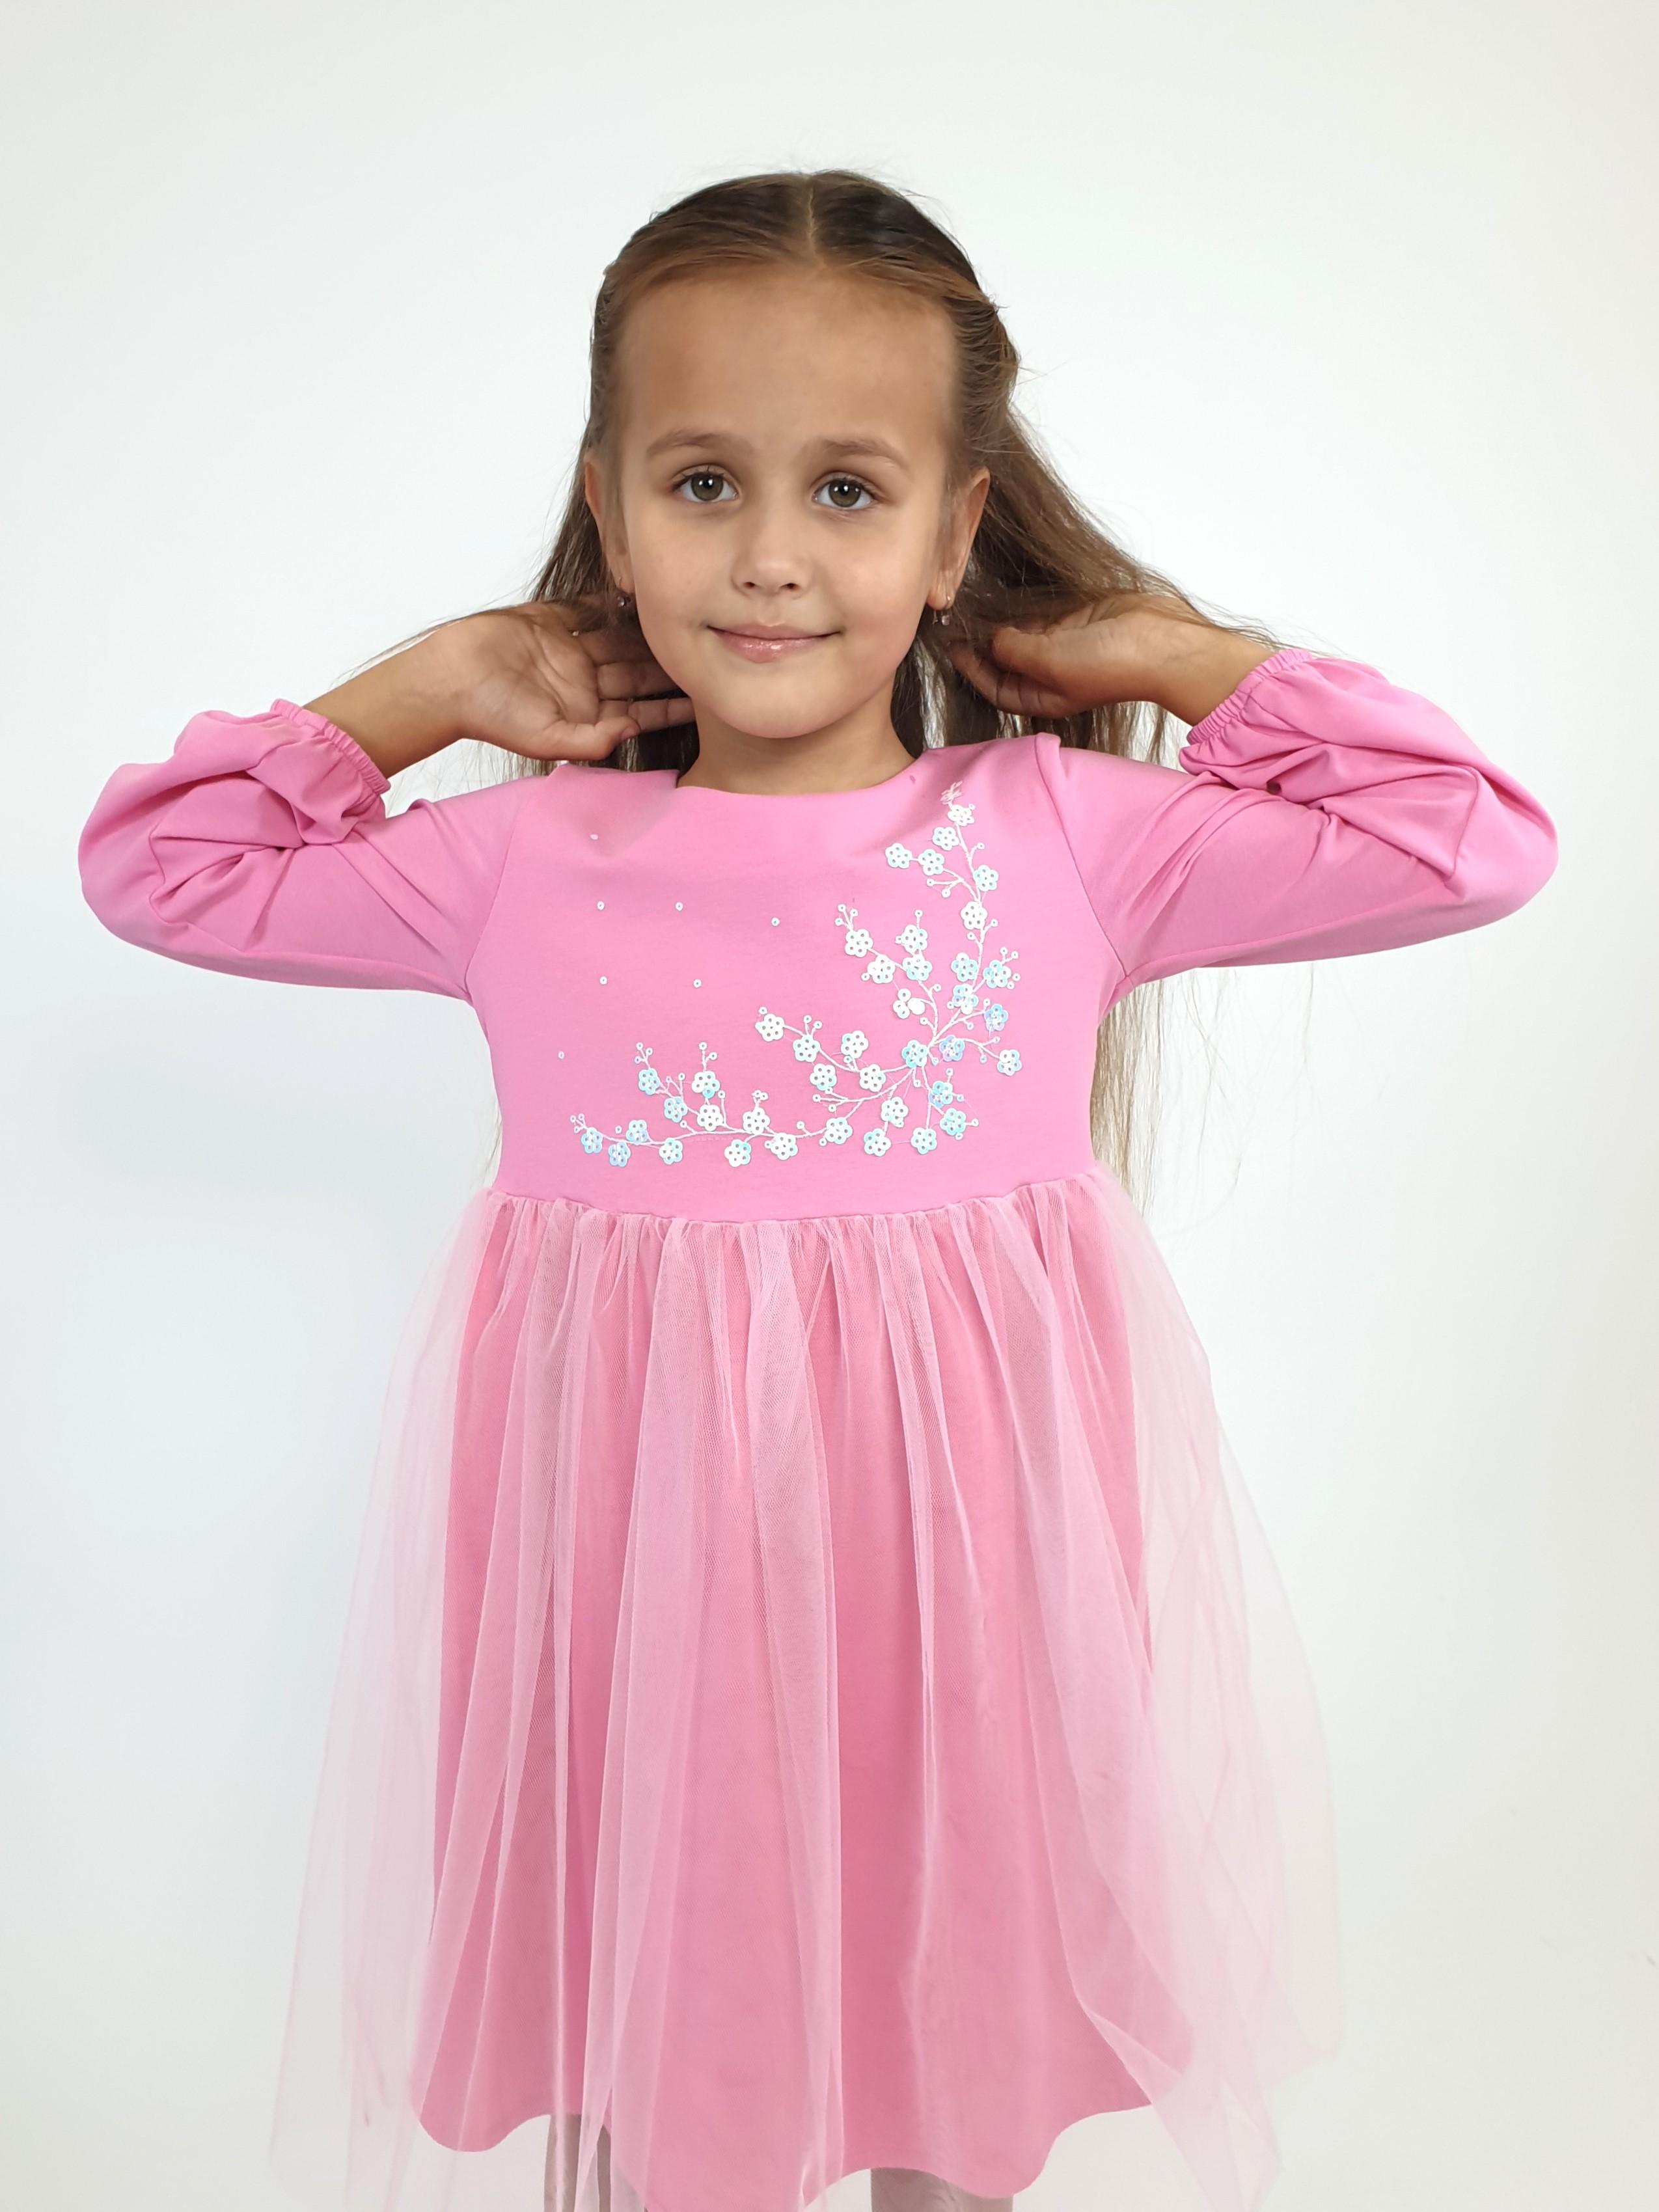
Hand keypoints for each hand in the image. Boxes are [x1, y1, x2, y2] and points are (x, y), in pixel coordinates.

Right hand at [308, 601, 694, 779]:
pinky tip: (644, 593)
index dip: (674, 704)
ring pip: (622, 639)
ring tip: (690, 619)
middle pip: (640, 671)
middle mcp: (585, 682)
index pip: (642, 709)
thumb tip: (631, 731)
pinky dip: (614, 601)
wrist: (448, 680)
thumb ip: (590, 740)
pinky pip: (590, 609)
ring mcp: (570, 650)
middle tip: (714, 650)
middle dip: (673, 664)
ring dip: (652, 631)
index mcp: (588, 714)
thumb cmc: (489, 716)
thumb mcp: (544, 739)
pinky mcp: (552, 622)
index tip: (709, 696)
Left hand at [945, 593, 1277, 724]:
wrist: (1163, 642)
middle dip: (980, 638)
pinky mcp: (1074, 619)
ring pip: (1018, 631)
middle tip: (954, 612)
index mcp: (1041, 695)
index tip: (949, 640)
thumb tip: (990, 638)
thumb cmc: (1114, 664)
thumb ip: (1014, 650)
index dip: (969, 665)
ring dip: (998, 618)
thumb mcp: (1050, 661)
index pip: (993, 684)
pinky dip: (1020, 603)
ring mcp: (1061, 645)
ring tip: (970, 597)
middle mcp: (1047, 673)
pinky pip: (1039, 611)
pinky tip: (999, 588)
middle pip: (1002, 657)